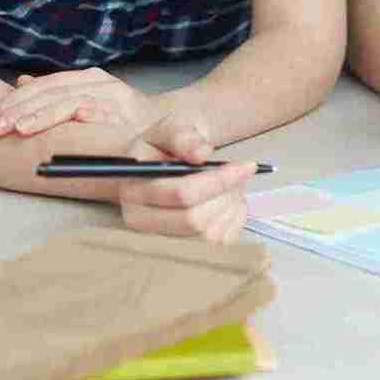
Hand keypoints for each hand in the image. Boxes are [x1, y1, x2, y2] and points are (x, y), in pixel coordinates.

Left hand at [0, 68, 155, 137]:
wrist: (172, 128)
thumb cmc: (126, 120)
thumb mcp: (89, 102)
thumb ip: (58, 94)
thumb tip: (20, 81)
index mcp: (86, 79)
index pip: (43, 85)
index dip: (13, 101)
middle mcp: (99, 82)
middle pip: (50, 91)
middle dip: (17, 109)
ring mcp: (112, 95)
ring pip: (68, 100)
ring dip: (38, 115)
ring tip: (14, 129)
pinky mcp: (124, 112)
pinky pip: (93, 111)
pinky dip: (71, 116)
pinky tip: (52, 125)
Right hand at [111, 115, 256, 242]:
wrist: (159, 165)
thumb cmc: (164, 147)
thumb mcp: (169, 129)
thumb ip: (182, 136)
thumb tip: (201, 153)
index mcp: (133, 190)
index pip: (181, 194)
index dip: (219, 180)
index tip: (246, 166)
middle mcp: (141, 221)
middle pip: (195, 220)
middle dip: (226, 195)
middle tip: (241, 175)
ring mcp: (160, 240)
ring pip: (208, 235)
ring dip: (231, 207)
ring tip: (233, 185)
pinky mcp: (181, 250)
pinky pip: (218, 244)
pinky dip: (234, 221)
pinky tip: (229, 202)